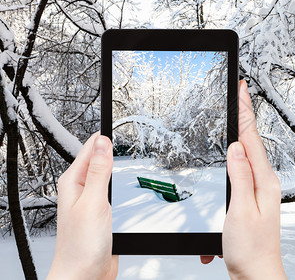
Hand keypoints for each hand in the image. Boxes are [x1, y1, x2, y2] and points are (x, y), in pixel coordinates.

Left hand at [47, 133, 117, 279]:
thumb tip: (103, 142)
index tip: (116, 122)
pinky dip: (121, 183)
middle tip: (127, 135)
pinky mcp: (103, 211)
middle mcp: (81, 189)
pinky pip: (113, 190)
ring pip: (107, 174)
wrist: (85, 274)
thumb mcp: (93, 202)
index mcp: (74, 182)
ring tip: (127, 153)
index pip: (90, 148)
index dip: (104, 136)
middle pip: (99, 159)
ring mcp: (92, 200)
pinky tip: (127, 181)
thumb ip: (98, 172)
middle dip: (112, 148)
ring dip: (117, 165)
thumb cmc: (80, 245)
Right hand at [201, 80, 286, 279]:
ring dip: (240, 134)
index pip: (251, 138)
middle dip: (244, 116)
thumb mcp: (241, 209)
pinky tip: (234, 151)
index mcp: (263, 181)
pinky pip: (244, 170)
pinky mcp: (252, 198)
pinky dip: (236, 157)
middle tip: (240, 94)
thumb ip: (240, 175)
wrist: (256, 273)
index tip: (243, 90)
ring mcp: (259, 190)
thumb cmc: (250, 248)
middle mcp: (264, 182)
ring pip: (247, 155)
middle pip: (251, 142)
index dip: (245, 112)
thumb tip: (236, 147)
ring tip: (237, 114)